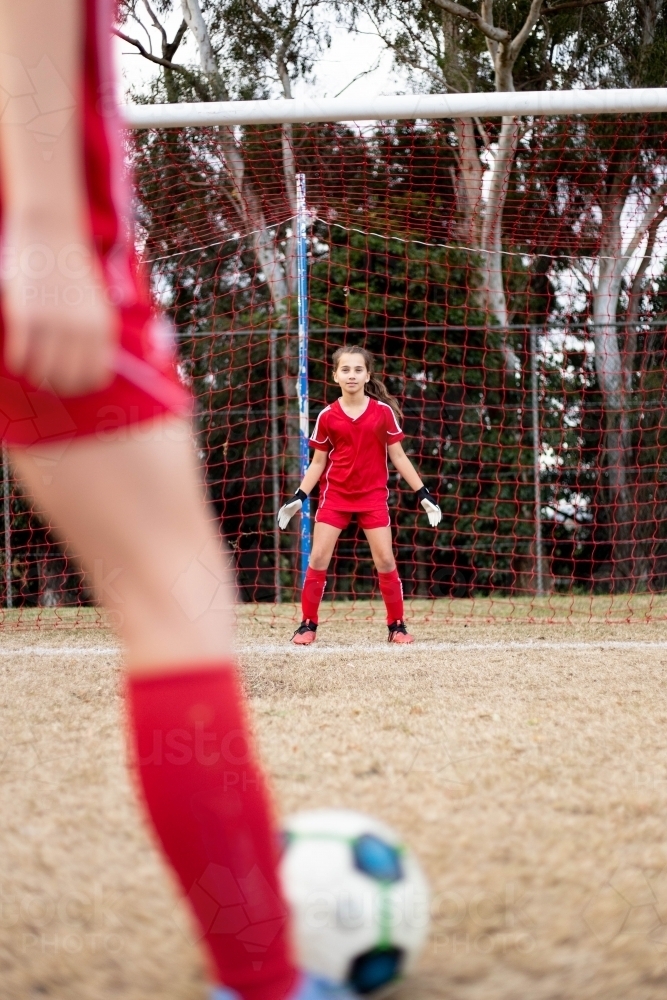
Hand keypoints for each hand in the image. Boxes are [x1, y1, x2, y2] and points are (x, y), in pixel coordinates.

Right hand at [1, 226, 118, 395]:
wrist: (51, 231)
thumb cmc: (71, 270)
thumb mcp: (97, 304)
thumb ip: (96, 336)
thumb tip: (90, 372)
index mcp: (102, 327)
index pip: (95, 377)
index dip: (80, 386)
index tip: (68, 382)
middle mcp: (81, 329)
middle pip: (68, 380)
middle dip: (55, 385)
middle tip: (46, 378)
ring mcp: (53, 323)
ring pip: (43, 373)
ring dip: (35, 377)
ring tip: (31, 369)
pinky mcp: (26, 315)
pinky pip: (20, 357)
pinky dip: (18, 363)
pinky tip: (18, 357)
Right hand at [277, 489, 306, 528]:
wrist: (299, 500)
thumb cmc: (297, 501)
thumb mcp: (294, 502)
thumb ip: (291, 504)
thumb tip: (286, 506)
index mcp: (285, 507)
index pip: (281, 512)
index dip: (279, 516)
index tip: (278, 519)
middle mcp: (285, 510)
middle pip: (282, 517)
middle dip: (281, 522)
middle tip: (280, 526)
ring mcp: (287, 513)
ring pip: (284, 519)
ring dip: (283, 523)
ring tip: (282, 528)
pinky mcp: (290, 515)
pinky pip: (287, 520)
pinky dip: (286, 523)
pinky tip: (284, 526)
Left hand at [416, 486, 441, 526]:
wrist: (422, 495)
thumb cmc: (425, 498)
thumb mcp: (428, 502)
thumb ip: (432, 506)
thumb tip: (436, 510)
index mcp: (435, 506)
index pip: (438, 512)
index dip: (438, 517)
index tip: (438, 521)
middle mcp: (434, 508)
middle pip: (435, 515)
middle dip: (435, 520)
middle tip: (435, 525)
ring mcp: (431, 509)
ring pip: (432, 516)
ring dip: (433, 520)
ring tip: (433, 525)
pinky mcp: (428, 509)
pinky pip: (429, 515)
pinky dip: (430, 518)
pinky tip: (430, 522)